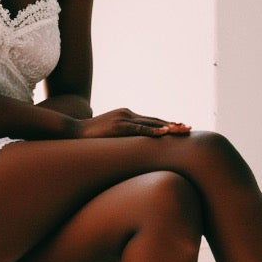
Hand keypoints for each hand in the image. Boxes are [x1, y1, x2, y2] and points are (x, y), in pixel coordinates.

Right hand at [71, 108, 190, 138]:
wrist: (72, 131)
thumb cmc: (89, 137)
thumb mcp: (109, 135)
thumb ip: (121, 137)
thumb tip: (130, 148)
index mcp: (126, 116)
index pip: (151, 120)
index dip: (167, 124)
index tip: (180, 127)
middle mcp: (128, 114)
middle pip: (155, 120)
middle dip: (173, 124)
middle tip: (189, 129)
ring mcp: (123, 119)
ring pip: (151, 123)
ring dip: (169, 127)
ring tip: (183, 130)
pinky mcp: (118, 126)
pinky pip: (139, 129)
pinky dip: (153, 131)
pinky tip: (165, 133)